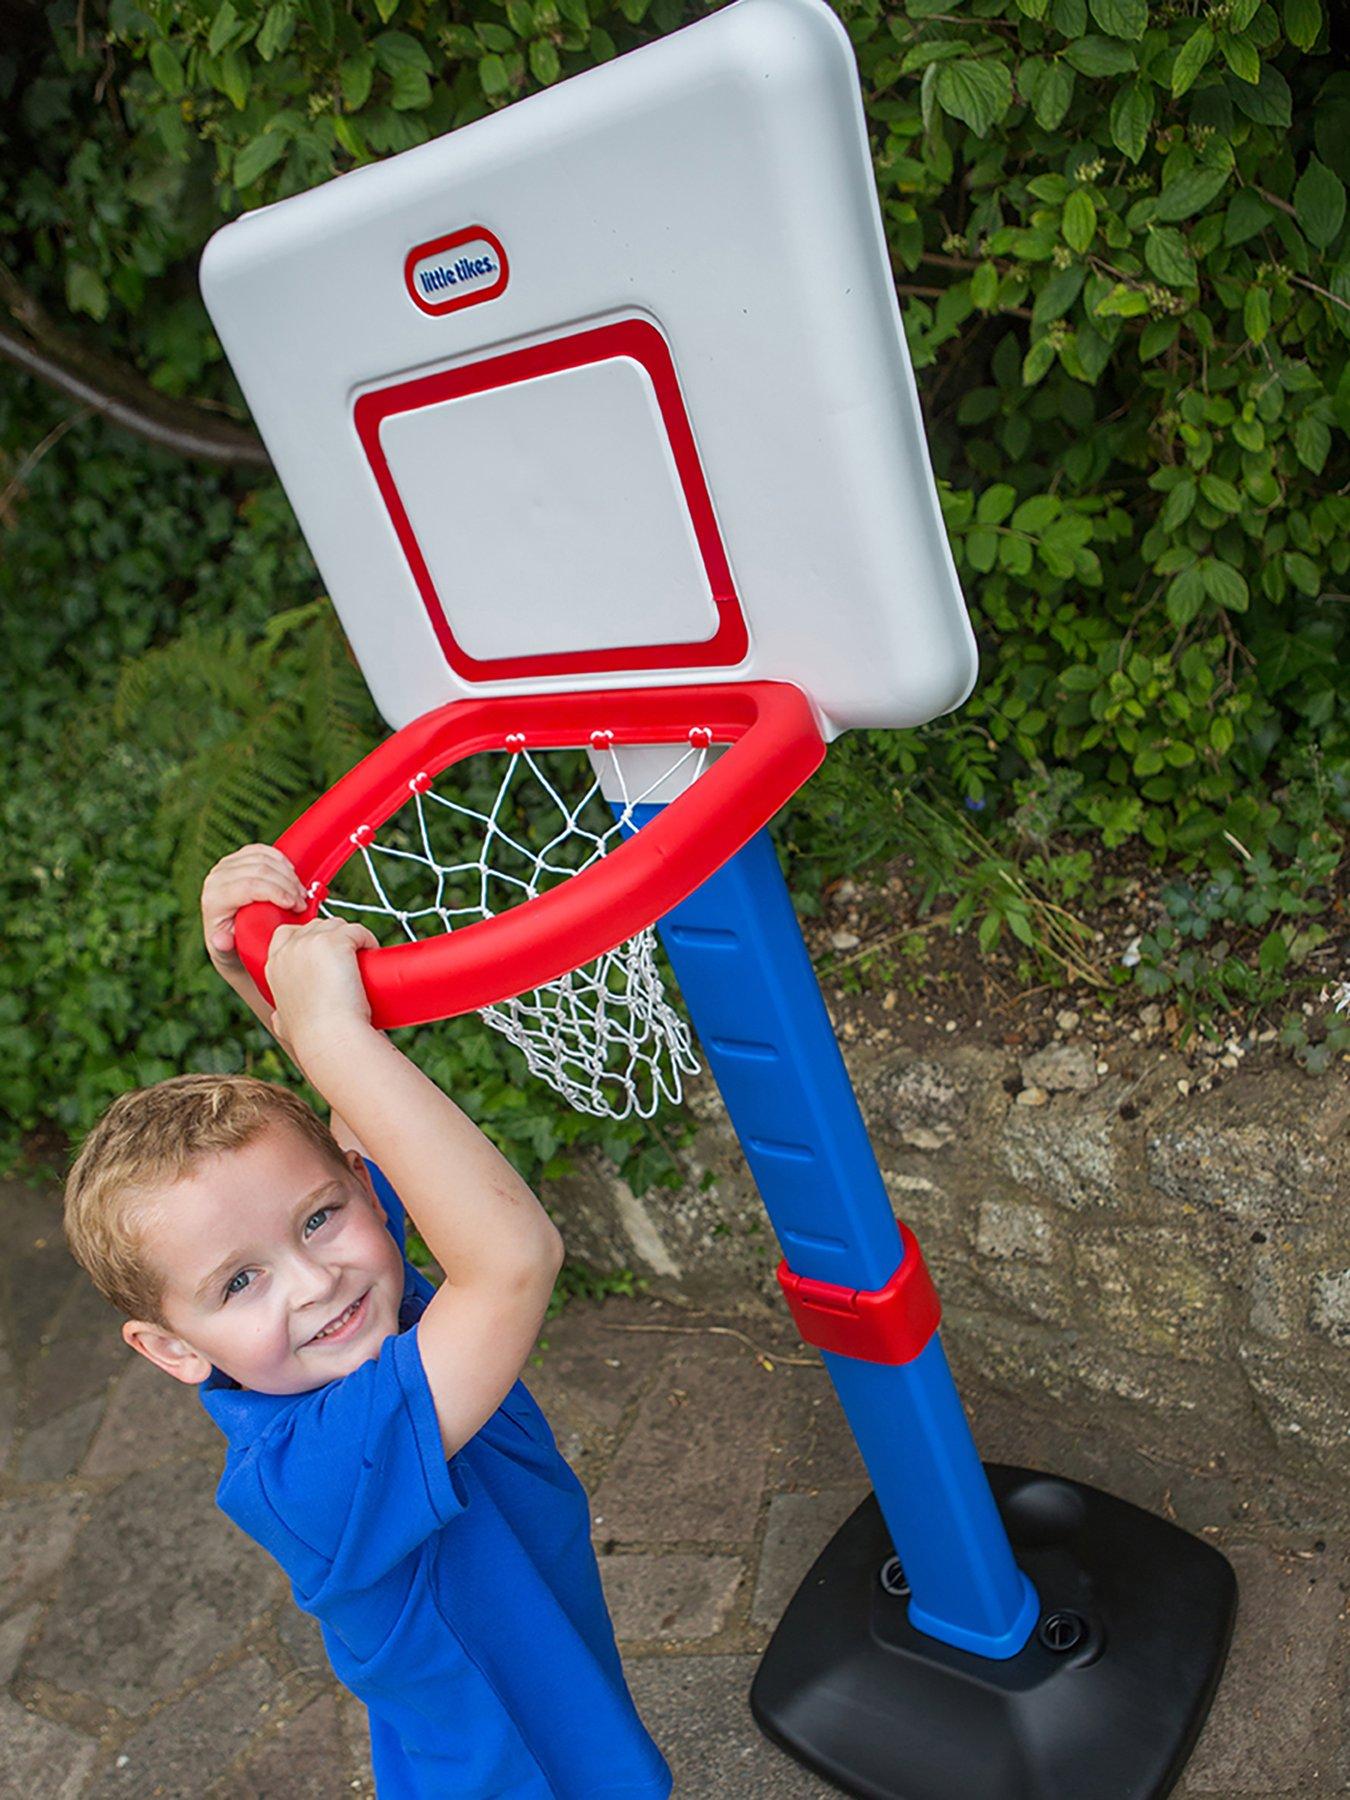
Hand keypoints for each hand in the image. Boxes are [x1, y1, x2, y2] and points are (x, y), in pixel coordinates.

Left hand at [201, 845, 308, 977]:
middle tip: (303, 902)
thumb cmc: (233, 948)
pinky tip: (291, 874)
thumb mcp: (227, 954)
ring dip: (288, 874)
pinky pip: (262, 850)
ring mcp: (225, 865)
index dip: (277, 892)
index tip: (296, 905)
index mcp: (214, 899)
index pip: (249, 886)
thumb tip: (221, 940)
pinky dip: (280, 860)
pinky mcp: (236, 858)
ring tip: (300, 893)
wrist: (230, 939)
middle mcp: (216, 878)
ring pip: (263, 858)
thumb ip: (224, 947)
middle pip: (259, 870)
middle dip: (287, 884)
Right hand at [265, 917, 379, 1065]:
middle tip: (349, 961)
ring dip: (352, 937)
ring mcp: (311, 942)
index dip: (309, 937)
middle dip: (334, 937)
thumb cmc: (312, 1036)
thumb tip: (280, 1021)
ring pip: (337, 924)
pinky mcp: (336, 941)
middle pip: (315, 926)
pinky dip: (368, 938)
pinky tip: (373, 951)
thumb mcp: (283, 1024)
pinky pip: (357, 929)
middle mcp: (289, 949)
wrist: (329, 1036)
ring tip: (364, 959)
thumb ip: (279, 1018)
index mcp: (274, 965)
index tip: (327, 953)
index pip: (287, 933)